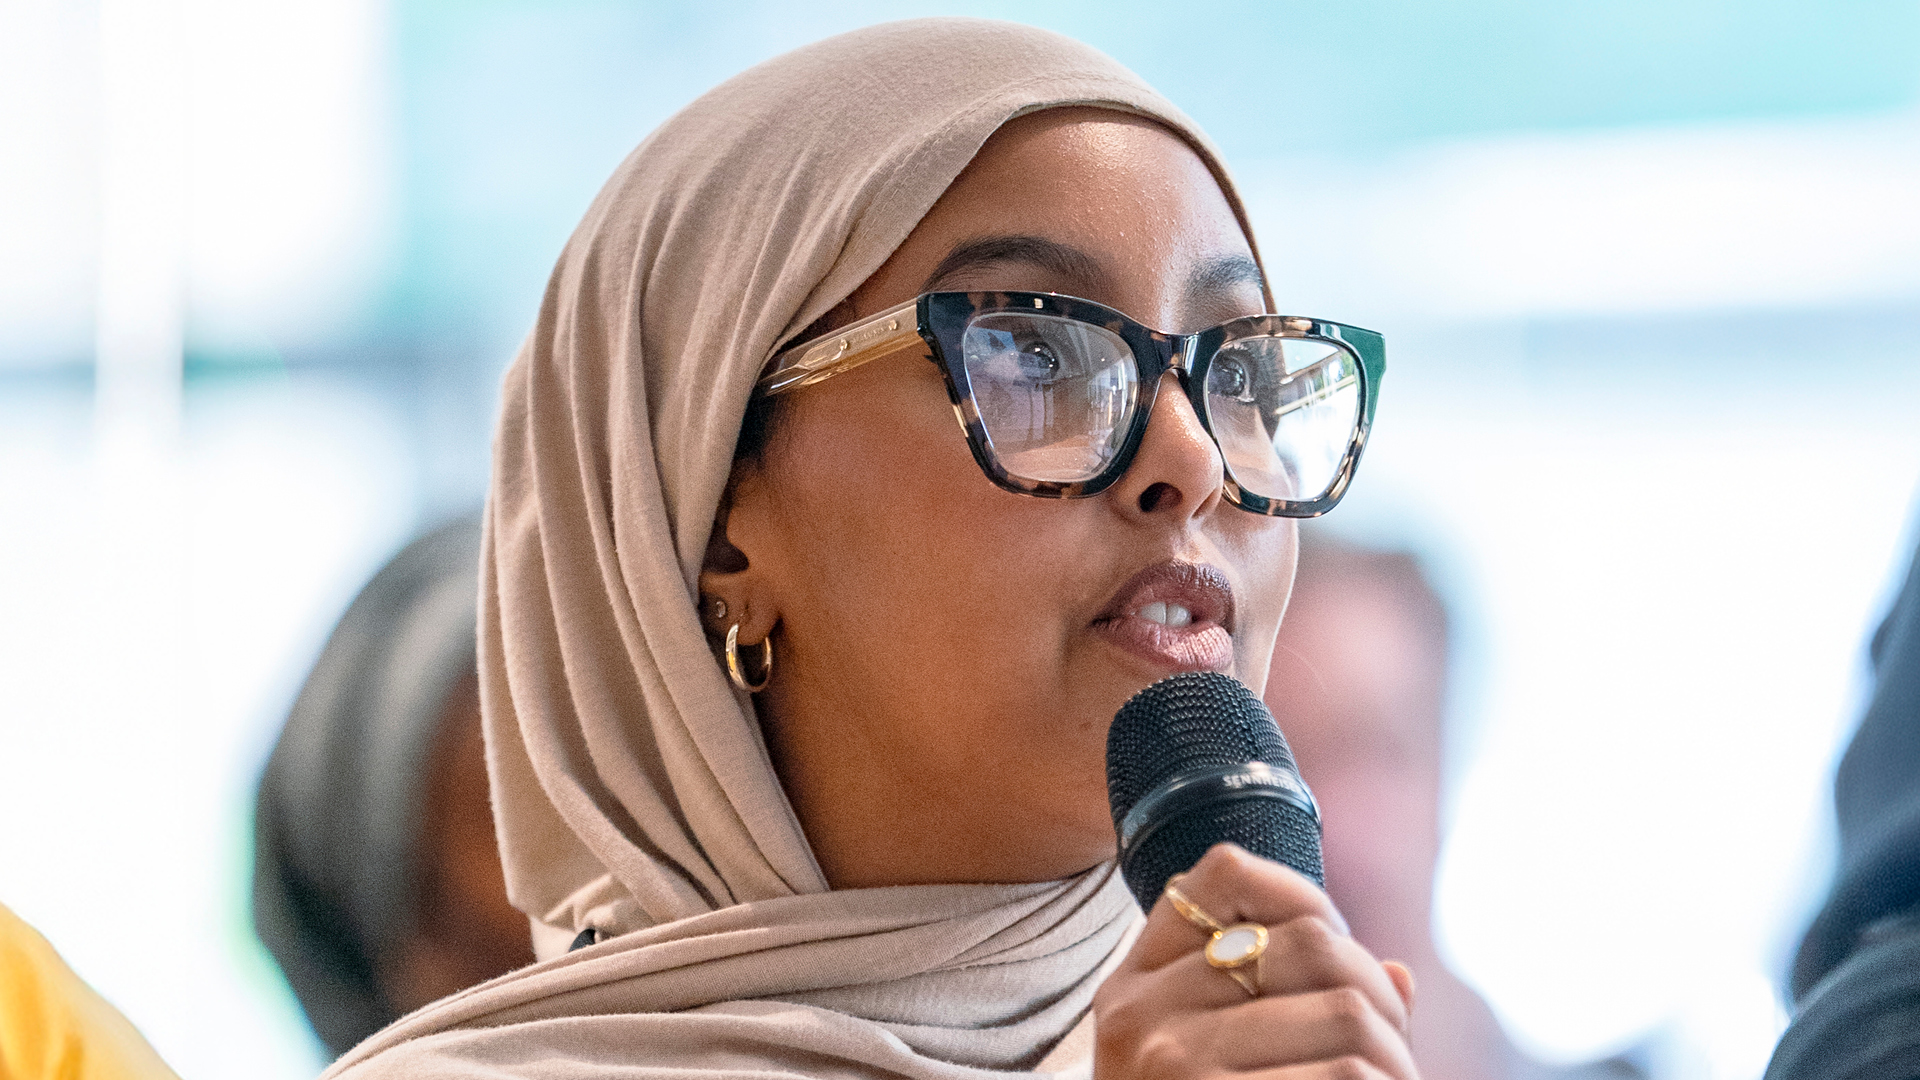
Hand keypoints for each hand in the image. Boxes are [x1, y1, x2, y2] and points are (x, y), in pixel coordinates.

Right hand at [1092, 843, 1418, 1078]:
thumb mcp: (1202, 1061)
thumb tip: (1400, 978)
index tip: (1336, 949)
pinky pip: (1348, 1078)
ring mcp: (1173, 1064)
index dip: (1303, 894)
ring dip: (1399, 1061)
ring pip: (1349, 1015)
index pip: (1223, 874)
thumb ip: (1282, 1005)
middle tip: (1392, 1052)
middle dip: (1379, 997)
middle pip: (1312, 944)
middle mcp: (1143, 1013)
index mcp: (1136, 985)